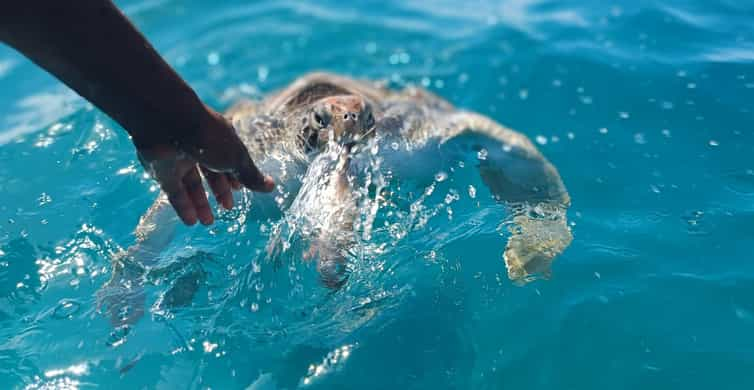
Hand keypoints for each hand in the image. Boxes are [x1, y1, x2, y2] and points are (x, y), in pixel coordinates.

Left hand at [137, 107, 274, 224]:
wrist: (169, 124)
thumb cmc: (209, 137)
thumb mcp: (236, 158)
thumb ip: (250, 176)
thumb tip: (271, 186)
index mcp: (220, 139)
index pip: (229, 159)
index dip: (235, 175)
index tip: (239, 189)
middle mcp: (199, 148)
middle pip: (210, 173)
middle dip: (219, 191)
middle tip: (226, 208)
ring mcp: (179, 158)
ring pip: (191, 185)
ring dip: (200, 204)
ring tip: (207, 222)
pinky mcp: (162, 169)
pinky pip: (174, 191)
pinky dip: (183, 206)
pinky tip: (191, 221)